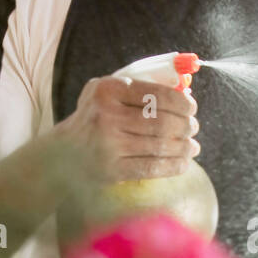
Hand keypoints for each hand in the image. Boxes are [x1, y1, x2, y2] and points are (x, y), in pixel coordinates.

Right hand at [54, 74, 199, 182]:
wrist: (63, 153)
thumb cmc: (94, 118)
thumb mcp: (106, 93)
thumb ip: (139, 88)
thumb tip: (183, 89)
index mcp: (107, 91)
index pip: (156, 94)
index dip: (181, 102)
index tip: (191, 108)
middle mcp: (106, 116)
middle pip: (162, 122)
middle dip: (186, 126)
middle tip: (193, 129)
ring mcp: (108, 145)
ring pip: (160, 145)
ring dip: (184, 147)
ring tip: (192, 147)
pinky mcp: (112, 170)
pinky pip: (152, 167)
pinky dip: (174, 166)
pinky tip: (183, 163)